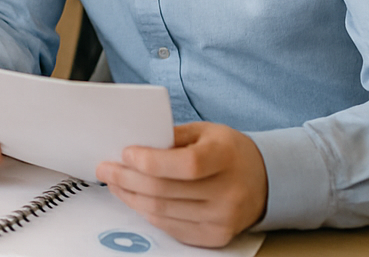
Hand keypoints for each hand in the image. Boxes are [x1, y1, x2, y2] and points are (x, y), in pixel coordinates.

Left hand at [96, 122, 267, 247]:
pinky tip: (133, 198)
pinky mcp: (215, 237)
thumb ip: (170, 136)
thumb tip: (132, 144)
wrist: (263, 180)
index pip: (186, 165)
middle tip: (105, 168)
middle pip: (166, 191)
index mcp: (225, 157)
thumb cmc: (226, 151)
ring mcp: (223, 219)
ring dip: (130, 197)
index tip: (125, 153)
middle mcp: (228, 193)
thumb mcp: (204, 132)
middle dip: (126, 179)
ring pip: (162, 212)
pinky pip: (170, 227)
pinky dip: (146, 212)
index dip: (151, 161)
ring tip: (114, 182)